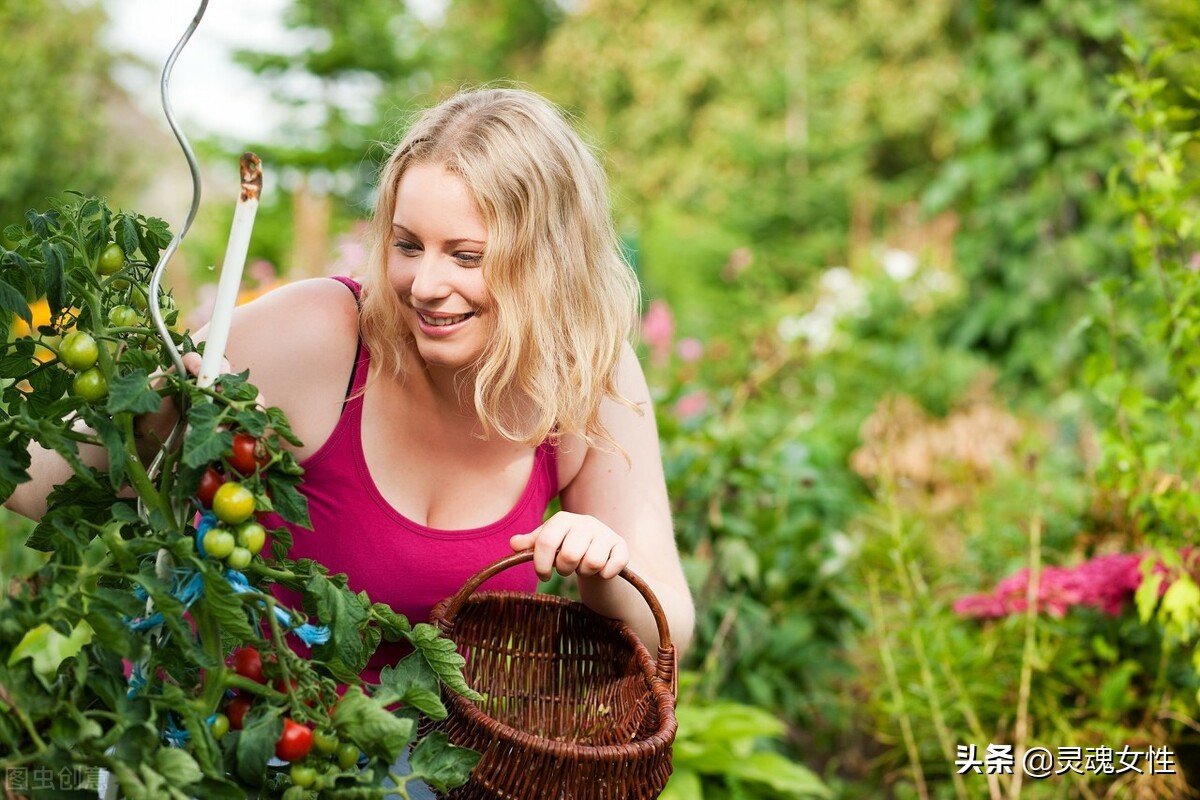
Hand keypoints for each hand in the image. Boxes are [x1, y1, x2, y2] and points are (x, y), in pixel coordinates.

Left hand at [510, 512, 629, 581]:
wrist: (599, 552)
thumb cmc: (566, 548)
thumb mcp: (547, 544)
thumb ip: (530, 544)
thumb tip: (513, 543)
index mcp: (563, 519)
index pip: (545, 542)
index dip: (540, 564)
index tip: (543, 575)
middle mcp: (585, 522)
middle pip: (569, 555)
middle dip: (564, 569)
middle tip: (566, 569)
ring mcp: (606, 533)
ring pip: (592, 562)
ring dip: (585, 572)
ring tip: (583, 568)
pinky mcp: (622, 546)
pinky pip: (613, 566)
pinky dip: (605, 574)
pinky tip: (602, 571)